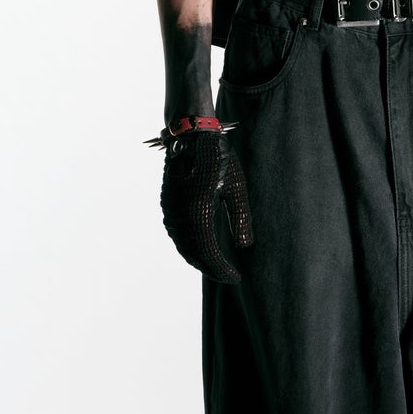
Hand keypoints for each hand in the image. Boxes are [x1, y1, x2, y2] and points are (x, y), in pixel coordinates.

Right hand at [159, 126, 253, 283]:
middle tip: (227, 276)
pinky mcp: (168, 204)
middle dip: (210, 268)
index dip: (221, 269)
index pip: (208, 252)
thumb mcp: (235, 186)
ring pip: (183, 245)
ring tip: (215, 267)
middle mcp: (179, 213)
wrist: (190, 135)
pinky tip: (199, 249)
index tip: (235, 278)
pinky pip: (177, 234)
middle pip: (193, 253)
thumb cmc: (217, 157)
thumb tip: (244, 246)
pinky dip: (188, 247)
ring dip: (198, 260)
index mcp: (197, 210)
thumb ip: (240, 217)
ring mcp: (170, 209)